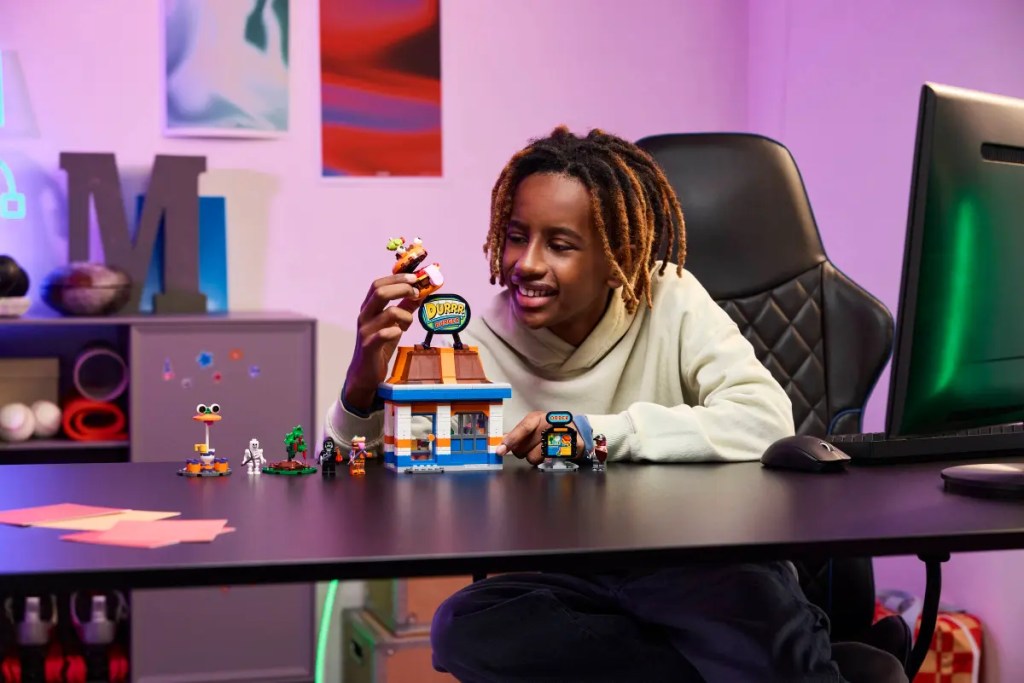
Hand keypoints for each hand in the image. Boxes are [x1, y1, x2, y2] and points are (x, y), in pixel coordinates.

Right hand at [344, 273, 420, 411]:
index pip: (378, 284)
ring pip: (389, 313)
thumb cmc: (379, 346)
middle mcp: (365, 316)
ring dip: (405, 315)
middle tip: (416, 293)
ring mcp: (366, 331)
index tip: (415, 277)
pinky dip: (396, 331)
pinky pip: (384, 334)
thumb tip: (420, 293)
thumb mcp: (394, 324)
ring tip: (408, 323)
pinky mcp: (369, 346)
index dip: (397, 278)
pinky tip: (399, 333)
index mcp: (369, 308)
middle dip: (402, 288)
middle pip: (379, 292)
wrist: (365, 372)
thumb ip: (404, 308)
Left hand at [497, 411, 582, 465]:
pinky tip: (549, 453)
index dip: (511, 440)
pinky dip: (545, 459)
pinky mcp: (567, 448)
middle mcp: (548, 425)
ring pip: (533, 457)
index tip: (500, 450)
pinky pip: (546, 461)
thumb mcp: (534, 425)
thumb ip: (518, 433)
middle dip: (522, 450)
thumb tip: (502, 441)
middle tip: (530, 445)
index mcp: (537, 418)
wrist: (576, 431)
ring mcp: (559, 436)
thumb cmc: (550, 428)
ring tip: (542, 449)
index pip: (523, 428)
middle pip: (523, 447)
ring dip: (534, 456)